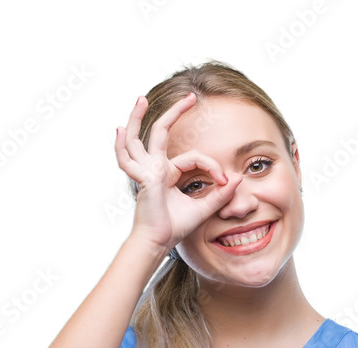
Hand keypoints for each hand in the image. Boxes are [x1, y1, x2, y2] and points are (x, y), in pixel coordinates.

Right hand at [114, 92, 242, 254]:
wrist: (159, 242)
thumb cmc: (175, 227)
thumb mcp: (204, 208)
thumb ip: (220, 194)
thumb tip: (238, 178)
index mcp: (169, 173)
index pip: (194, 157)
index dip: (213, 167)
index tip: (226, 181)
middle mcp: (155, 167)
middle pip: (161, 132)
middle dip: (176, 112)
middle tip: (191, 96)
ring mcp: (146, 170)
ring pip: (138, 139)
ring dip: (136, 118)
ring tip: (141, 99)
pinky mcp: (142, 178)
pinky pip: (128, 160)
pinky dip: (121, 146)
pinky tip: (119, 131)